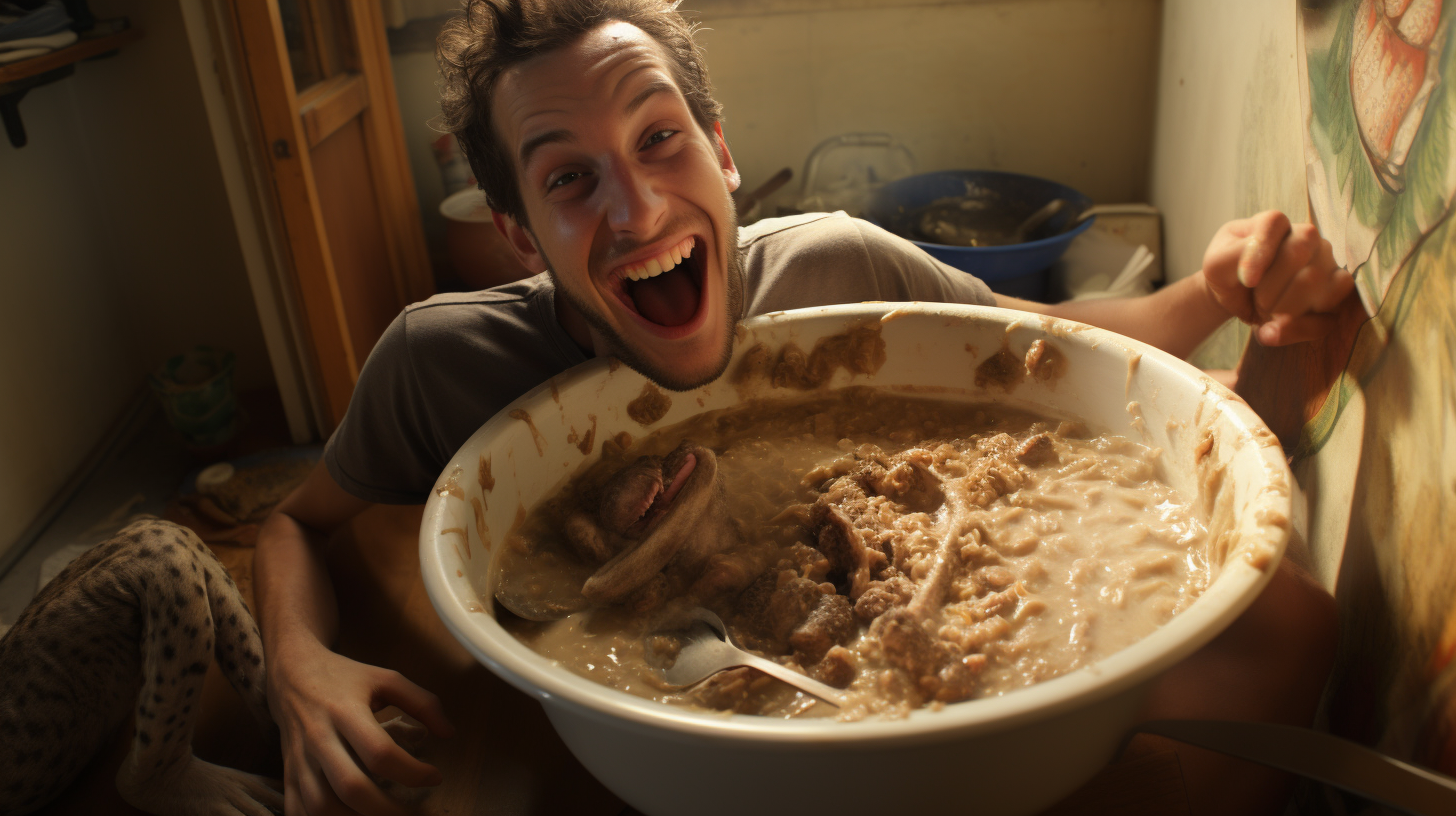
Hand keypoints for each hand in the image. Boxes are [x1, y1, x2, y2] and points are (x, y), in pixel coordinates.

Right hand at [268, 640, 452, 814]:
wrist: (292, 672)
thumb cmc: (345, 677)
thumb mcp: (386, 678)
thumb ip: (422, 702)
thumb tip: (449, 733)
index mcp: (345, 711)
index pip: (380, 753)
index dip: (412, 772)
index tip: (435, 777)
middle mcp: (318, 738)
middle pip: (350, 787)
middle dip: (387, 809)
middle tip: (413, 812)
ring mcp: (299, 759)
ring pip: (321, 806)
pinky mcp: (288, 773)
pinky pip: (297, 810)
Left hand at [1200, 211, 1354, 345]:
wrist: (1235, 296)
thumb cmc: (1229, 273)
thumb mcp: (1217, 263)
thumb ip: (1234, 257)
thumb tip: (1255, 275)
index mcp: (1276, 224)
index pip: (1275, 224)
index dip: (1260, 254)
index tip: (1246, 280)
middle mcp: (1308, 239)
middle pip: (1299, 253)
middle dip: (1270, 287)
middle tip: (1256, 299)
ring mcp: (1328, 264)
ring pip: (1318, 282)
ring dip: (1284, 308)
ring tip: (1266, 312)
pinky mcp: (1336, 295)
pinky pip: (1328, 316)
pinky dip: (1296, 330)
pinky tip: (1273, 332)